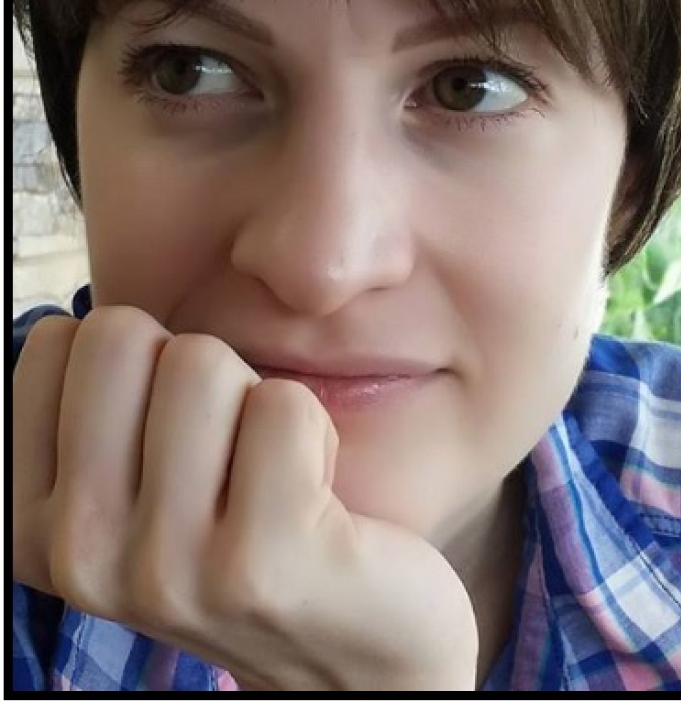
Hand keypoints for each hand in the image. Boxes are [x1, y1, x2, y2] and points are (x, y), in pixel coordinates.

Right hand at [13, 307, 478, 690]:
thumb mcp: (144, 487)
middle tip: (227, 445)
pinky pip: (282, 406)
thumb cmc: (247, 536)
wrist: (348, 662)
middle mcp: (81, 550)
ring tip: (270, 474)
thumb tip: (79, 311)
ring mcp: (166, 566)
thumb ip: (101, 409)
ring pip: (203, 363)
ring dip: (256, 400)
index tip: (168, 434)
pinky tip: (316, 496)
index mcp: (40, 520)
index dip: (139, 361)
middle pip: (121, 337)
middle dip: (194, 367)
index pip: (58, 343)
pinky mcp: (259, 564)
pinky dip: (313, 428)